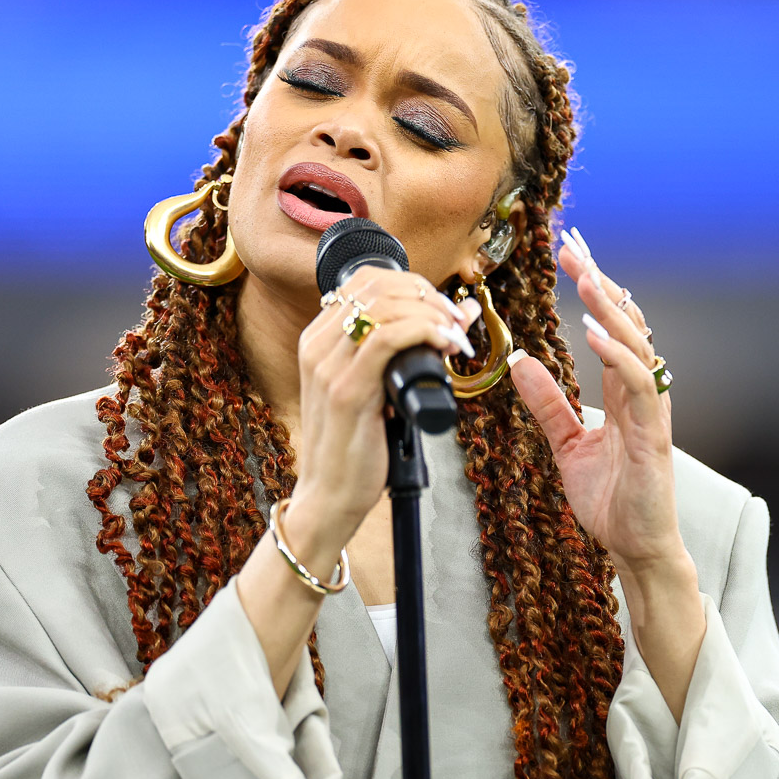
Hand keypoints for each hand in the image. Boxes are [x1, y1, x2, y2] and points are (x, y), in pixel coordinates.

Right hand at [283, 266, 480, 560]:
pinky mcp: (346, 390)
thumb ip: (410, 352)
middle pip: (378, 285)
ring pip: (384, 305)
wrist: (330, 497)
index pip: (367, 281)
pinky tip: (445, 345)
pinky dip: (425, 332)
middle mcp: (318, 345)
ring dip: (432, 313)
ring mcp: (328, 366)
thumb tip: (461, 314)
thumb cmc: (359, 447)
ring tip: (457, 336)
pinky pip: (386, 338)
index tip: (447, 308)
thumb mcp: (382, 389)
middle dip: (429, 296)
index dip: (414, 284)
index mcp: (320, 339)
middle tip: (459, 321)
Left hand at [508, 228, 683, 580]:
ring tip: (585, 278)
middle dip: (600, 282)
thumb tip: (522, 361)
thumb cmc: (611, 500)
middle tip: (574, 246)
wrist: (635, 548)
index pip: (610, 326)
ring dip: (611, 308)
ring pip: (637, 344)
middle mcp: (642, 393)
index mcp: (623, 391)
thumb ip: (548, 403)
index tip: (570, 253)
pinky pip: (639, 385)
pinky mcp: (653, 434)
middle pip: (626, 323)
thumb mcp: (567, 444)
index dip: (592, 288)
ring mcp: (651, 411)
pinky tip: (596, 333)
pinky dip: (618, 355)